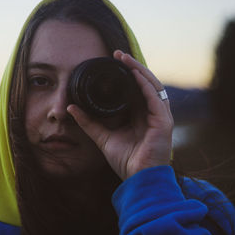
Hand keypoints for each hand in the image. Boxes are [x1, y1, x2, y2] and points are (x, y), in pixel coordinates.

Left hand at [67, 50, 172, 179]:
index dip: (125, 75)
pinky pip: (155, 97)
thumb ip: (88, 123)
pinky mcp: (164, 121)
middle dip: (131, 67)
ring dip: (138, 70)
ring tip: (124, 59)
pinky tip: (135, 73)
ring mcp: (159, 116)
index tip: (110, 63)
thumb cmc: (125, 160)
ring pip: (151, 85)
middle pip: (143, 83)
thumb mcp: (102, 137)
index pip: (134, 89)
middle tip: (117, 54)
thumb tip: (71, 108)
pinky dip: (145, 84)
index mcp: (139, 115)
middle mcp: (150, 113)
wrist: (138, 180)